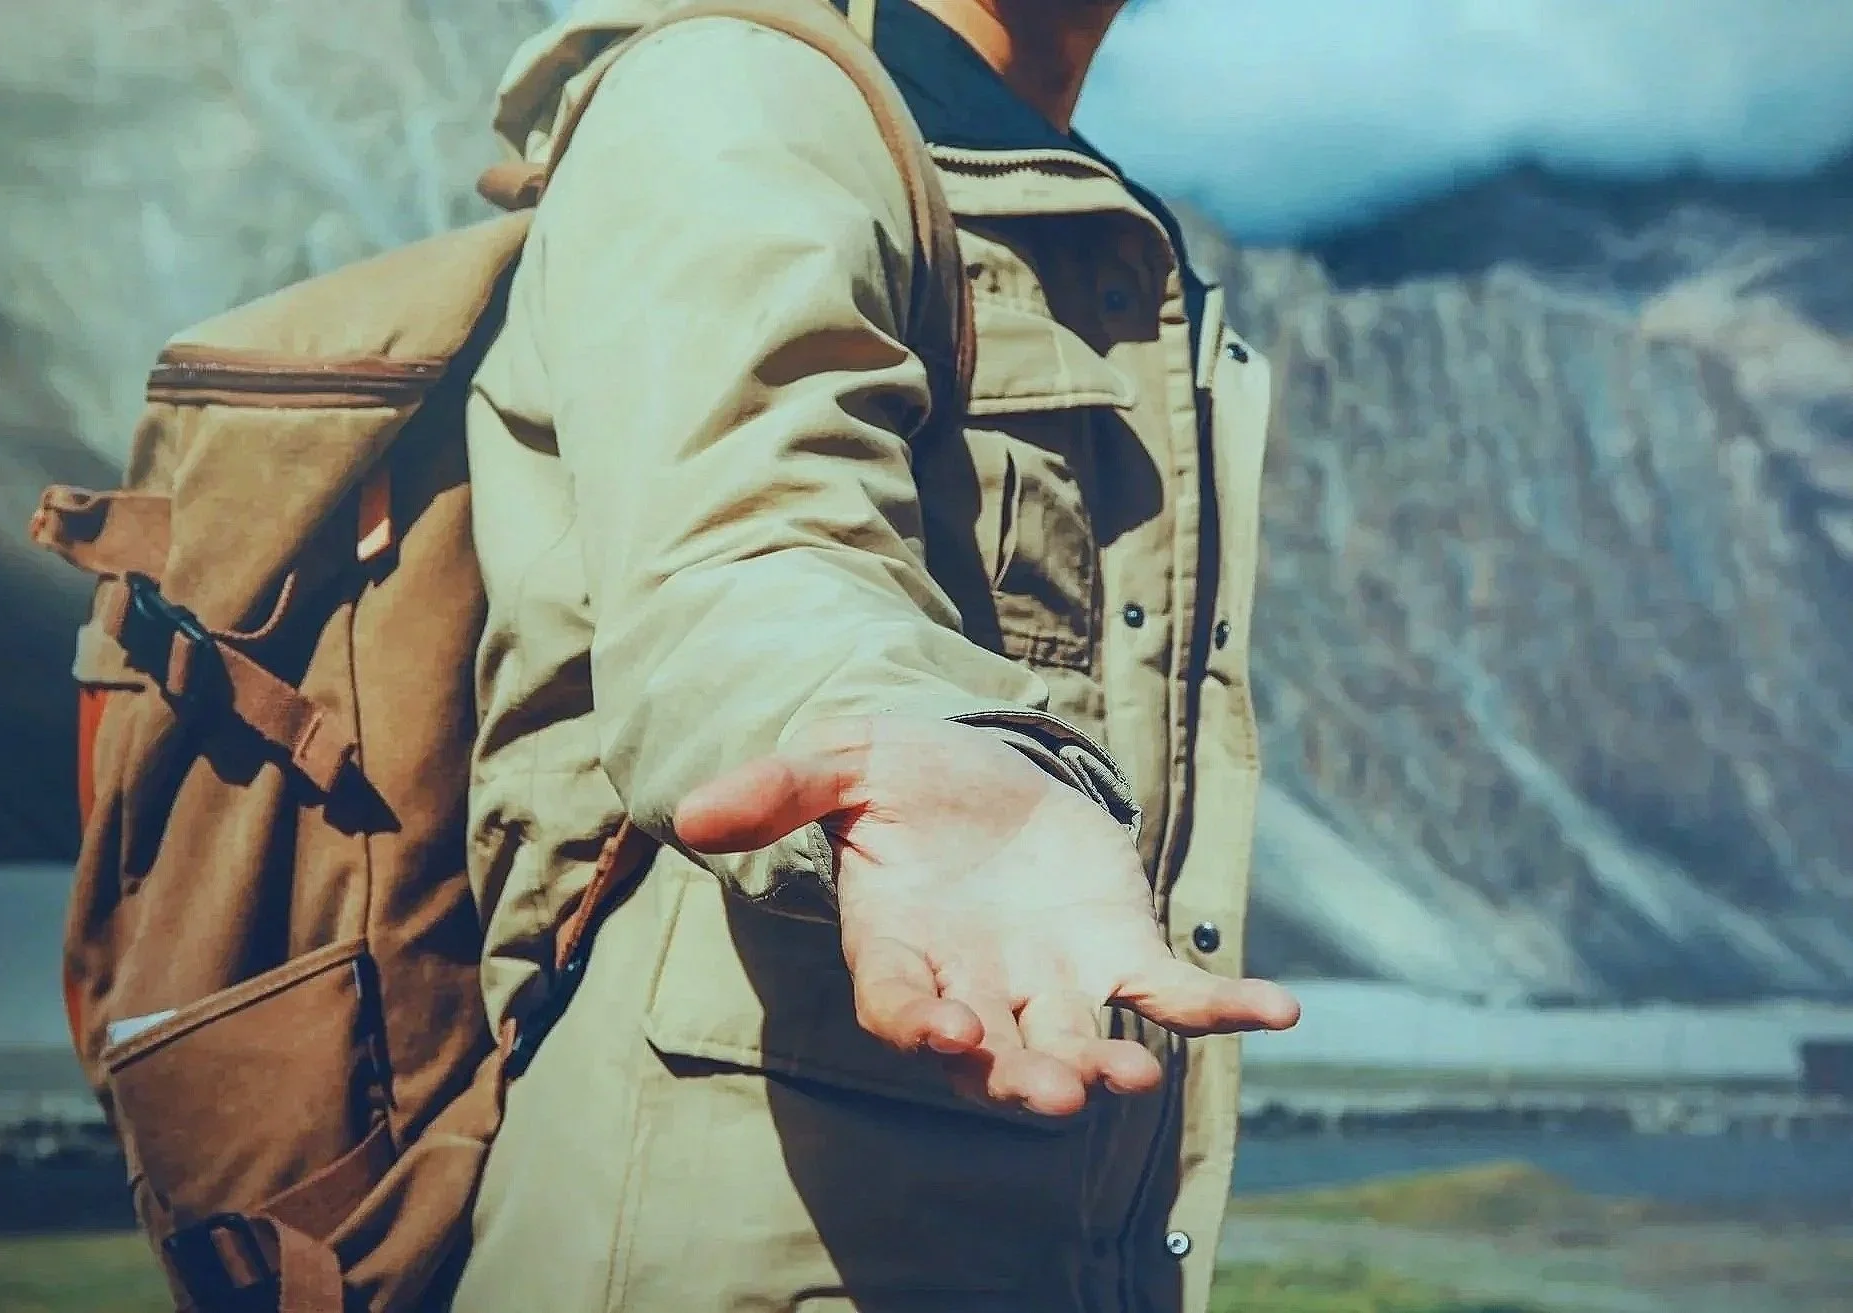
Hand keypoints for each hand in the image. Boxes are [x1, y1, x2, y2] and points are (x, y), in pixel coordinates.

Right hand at [673, 715, 1299, 1116]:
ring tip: (1132, 1078)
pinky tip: (1277, 1009)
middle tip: (1055, 1093)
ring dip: (1106, 1065)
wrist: (981, 766)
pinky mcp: (1119, 952)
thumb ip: (777, 789)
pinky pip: (1172, 992)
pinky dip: (1221, 1007)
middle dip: (1022, 1076)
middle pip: (995, 1052)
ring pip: (1078, 1042)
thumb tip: (690, 813)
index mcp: (899, 948)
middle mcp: (974, 983)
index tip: (947, 1031)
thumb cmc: (898, 775)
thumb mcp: (838, 762)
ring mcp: (1051, 979)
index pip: (900, 1005)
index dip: (920, 1024)